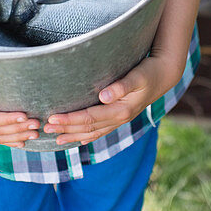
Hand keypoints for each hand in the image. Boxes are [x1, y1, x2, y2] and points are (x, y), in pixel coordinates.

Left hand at [43, 52, 180, 146]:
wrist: (164, 74)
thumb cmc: (149, 71)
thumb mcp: (138, 76)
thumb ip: (122, 86)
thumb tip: (103, 96)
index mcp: (120, 110)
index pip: (89, 118)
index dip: (70, 120)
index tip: (52, 118)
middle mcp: (118, 118)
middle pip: (88, 128)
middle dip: (66, 128)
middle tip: (46, 127)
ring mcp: (119, 119)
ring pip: (92, 132)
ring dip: (73, 134)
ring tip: (55, 137)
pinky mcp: (120, 115)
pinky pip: (100, 129)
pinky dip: (87, 135)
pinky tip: (78, 138)